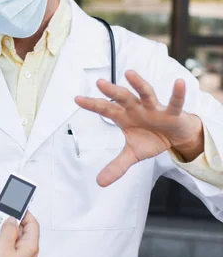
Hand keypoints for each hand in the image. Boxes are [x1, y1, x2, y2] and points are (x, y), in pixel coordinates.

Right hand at [0, 212, 39, 256]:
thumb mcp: (2, 247)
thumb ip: (8, 230)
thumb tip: (11, 220)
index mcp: (30, 247)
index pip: (31, 223)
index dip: (22, 213)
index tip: (11, 207)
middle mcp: (27, 253)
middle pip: (20, 230)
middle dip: (5, 222)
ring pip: (11, 240)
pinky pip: (7, 249)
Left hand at [75, 70, 203, 186]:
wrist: (175, 136)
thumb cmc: (151, 138)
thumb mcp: (133, 154)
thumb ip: (116, 166)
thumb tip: (99, 182)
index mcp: (124, 116)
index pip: (105, 109)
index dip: (92, 105)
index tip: (77, 99)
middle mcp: (137, 108)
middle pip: (122, 98)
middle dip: (112, 91)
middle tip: (100, 83)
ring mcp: (154, 108)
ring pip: (145, 93)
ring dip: (138, 84)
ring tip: (129, 74)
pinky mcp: (171, 112)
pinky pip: (174, 102)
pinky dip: (177, 94)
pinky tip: (179, 83)